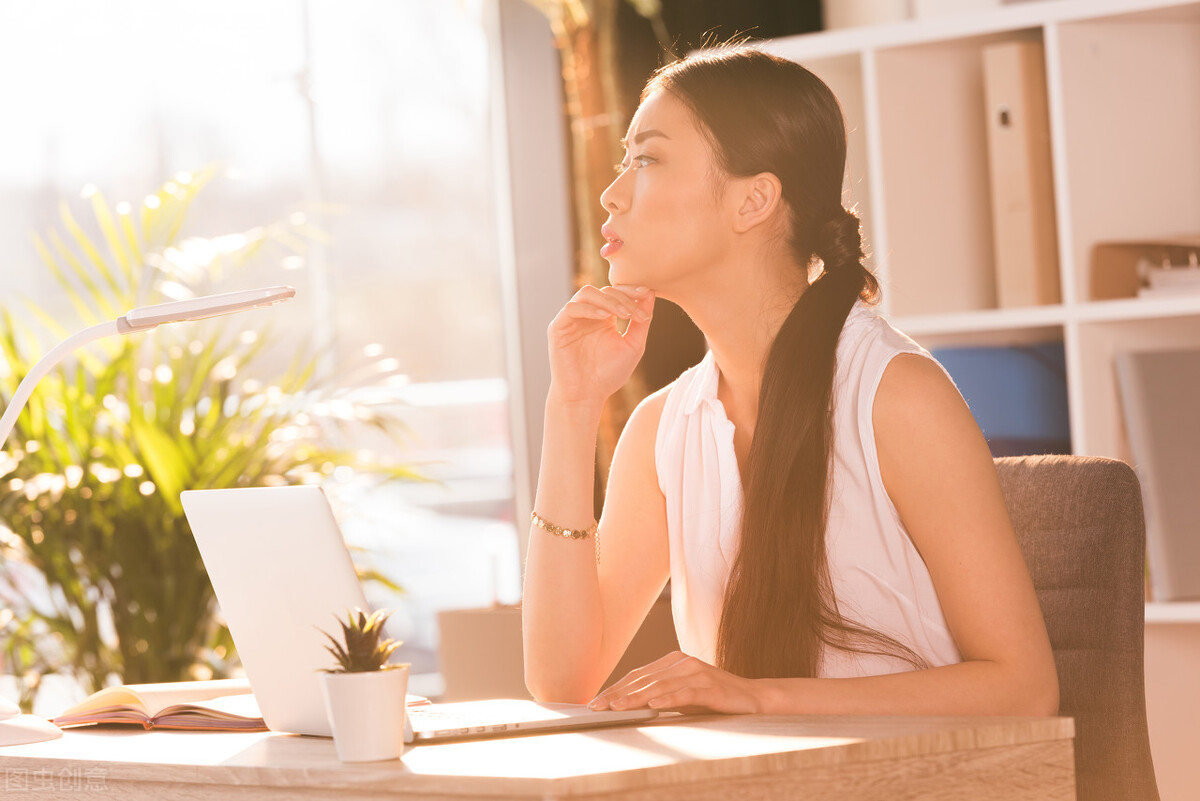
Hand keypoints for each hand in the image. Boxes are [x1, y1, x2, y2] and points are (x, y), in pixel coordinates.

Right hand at [547, 285, 654, 406]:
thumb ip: (641, 321)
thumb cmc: (608, 375)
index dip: (631, 290)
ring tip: (623, 314)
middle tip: (635, 312)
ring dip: (607, 300)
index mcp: (603, 317)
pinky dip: (589, 309)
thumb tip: (650, 293)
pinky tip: (604, 317)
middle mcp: (587, 315)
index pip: (616, 292)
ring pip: (587, 293)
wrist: (587, 396)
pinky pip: (571, 308)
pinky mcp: (558, 328)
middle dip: (622, 298)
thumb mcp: (633, 346)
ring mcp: (571, 320)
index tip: (647, 293)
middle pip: (604, 290)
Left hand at [587, 651, 763, 714]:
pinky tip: (654, 706)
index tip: (594, 702)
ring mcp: (697, 672)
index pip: (637, 675)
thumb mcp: (681, 696)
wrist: (752, 698)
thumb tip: (624, 706)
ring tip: (617, 707)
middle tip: (597, 707)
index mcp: (672, 661)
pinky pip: (685, 693)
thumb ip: (658, 696)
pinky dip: (668, 699)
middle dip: (618, 694)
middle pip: (643, 679)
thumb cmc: (712, 700)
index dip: (615, 688)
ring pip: (660, 686)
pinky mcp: (710, 686)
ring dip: (636, 698)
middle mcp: (682, 662)